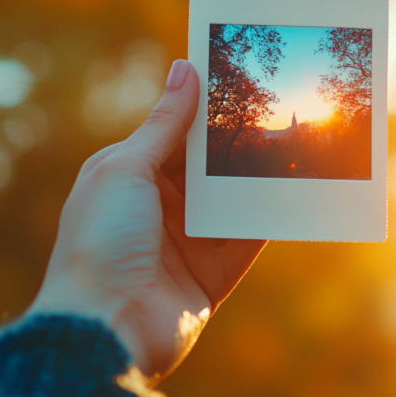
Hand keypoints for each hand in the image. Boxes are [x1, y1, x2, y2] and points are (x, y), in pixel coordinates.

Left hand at [28, 59, 265, 380]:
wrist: (102, 328)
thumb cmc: (100, 241)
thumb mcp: (126, 169)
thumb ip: (163, 123)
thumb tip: (185, 68)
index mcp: (126, 178)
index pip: (173, 136)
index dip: (203, 111)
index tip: (241, 82)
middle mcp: (155, 209)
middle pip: (205, 169)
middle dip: (237, 146)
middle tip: (280, 113)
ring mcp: (183, 245)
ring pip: (229, 203)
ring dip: (256, 181)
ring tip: (295, 148)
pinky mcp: (208, 278)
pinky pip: (245, 243)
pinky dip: (267, 221)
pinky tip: (294, 195)